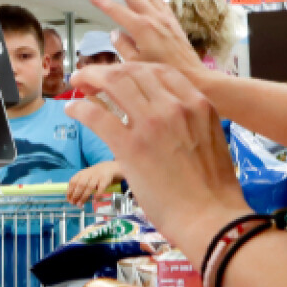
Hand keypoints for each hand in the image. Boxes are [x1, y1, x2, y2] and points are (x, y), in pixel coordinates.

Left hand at [66, 160, 123, 205]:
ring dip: (84, 197)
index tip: (68, 199)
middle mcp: (88, 174)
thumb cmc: (94, 175)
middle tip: (73, 203)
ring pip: (89, 187)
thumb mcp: (85, 177)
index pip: (73, 181)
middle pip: (80, 184)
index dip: (70, 191)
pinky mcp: (105, 180)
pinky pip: (101, 188)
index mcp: (82, 173)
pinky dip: (97, 195)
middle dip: (76, 195)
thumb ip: (79, 185)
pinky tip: (94, 201)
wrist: (109, 167)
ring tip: (80, 204)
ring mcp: (97, 176)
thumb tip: (71, 198)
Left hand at [67, 63, 248, 264]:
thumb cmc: (213, 189)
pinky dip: (81, 108)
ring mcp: (152, 123)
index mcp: (197, 103)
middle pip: (132, 71)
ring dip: (90, 79)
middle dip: (106, 70)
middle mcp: (174, 106)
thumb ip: (191, 122)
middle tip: (89, 76)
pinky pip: (97, 115)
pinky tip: (73, 110)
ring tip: (77, 85)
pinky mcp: (130, 146)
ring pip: (113, 83)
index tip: (120, 74)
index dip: (134, 68)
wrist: (211, 218)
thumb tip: (172, 122)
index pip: (159, 71)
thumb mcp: (211, 139)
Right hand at [82, 0, 202, 77]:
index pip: (117, 11)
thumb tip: (115, 34)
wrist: (193, 77)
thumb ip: (123, 47)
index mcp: (141, 28)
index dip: (103, 3)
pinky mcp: (174, 24)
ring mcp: (165, 19)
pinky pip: (163, 3)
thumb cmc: (163, 73)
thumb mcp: (136, 64)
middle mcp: (153, 19)